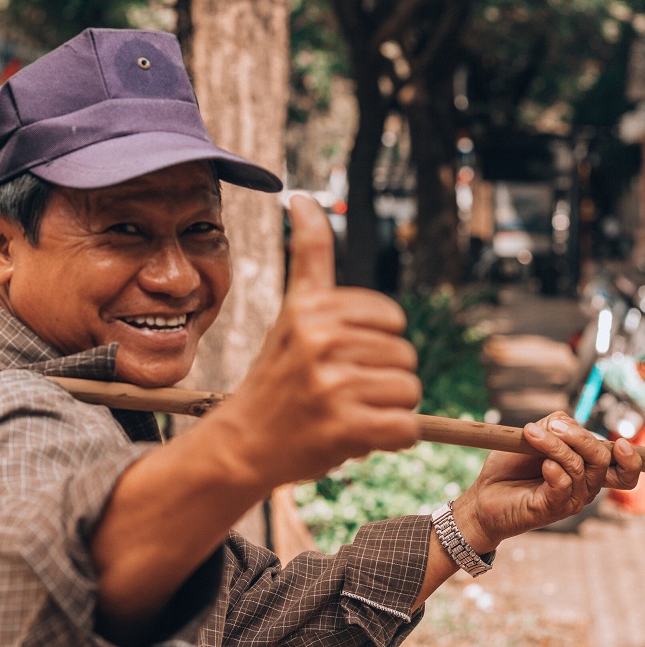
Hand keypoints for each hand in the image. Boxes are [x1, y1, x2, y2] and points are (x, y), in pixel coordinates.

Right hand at [217, 194, 421, 487]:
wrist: (241, 444)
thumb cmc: (274, 377)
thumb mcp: (290, 312)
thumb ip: (308, 256)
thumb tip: (303, 197)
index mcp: (311, 307)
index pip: (391, 318)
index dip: (374, 342)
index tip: (337, 356)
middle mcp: (319, 339)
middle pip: (404, 354)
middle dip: (381, 378)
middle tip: (338, 391)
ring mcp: (331, 383)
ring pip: (409, 390)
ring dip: (386, 409)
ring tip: (345, 413)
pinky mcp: (344, 426)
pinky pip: (406, 427)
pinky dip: (390, 438)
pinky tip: (357, 436)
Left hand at [453, 411, 642, 552]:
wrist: (481, 496)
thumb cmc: (508, 469)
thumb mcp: (529, 439)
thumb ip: (550, 427)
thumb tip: (563, 420)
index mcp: (584, 469)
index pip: (622, 470)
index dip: (631, 459)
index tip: (623, 443)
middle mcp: (583, 486)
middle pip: (601, 459)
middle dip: (580, 437)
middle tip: (553, 425)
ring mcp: (569, 499)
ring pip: (578, 467)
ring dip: (555, 446)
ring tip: (530, 434)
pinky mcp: (552, 509)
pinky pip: (563, 485)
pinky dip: (553, 469)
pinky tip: (541, 464)